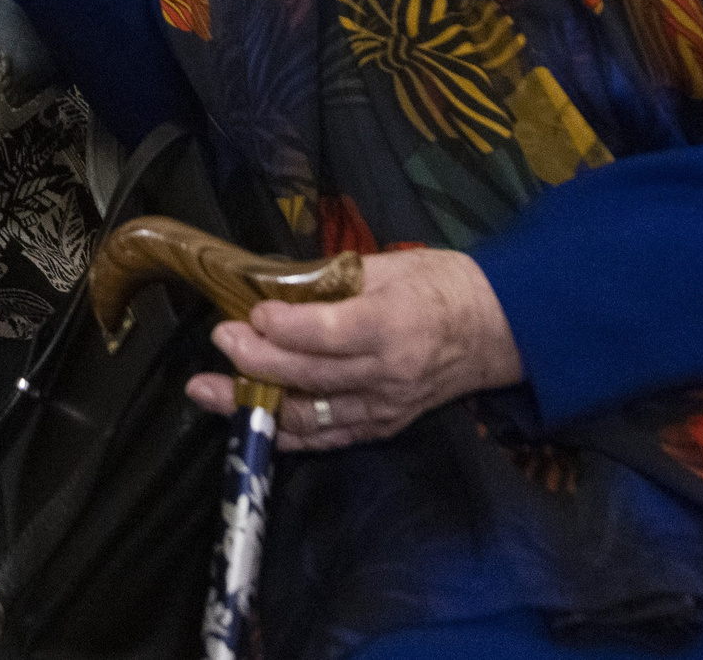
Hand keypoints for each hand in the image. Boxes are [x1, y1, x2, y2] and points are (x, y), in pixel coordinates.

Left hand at [184, 249, 523, 450]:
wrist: (496, 330)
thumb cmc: (440, 285)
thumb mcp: (389, 264)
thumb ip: (331, 279)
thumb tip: (270, 282)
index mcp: (393, 324)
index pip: (331, 332)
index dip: (286, 327)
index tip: (252, 312)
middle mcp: (388, 374)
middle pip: (312, 376)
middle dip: (257, 360)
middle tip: (220, 338)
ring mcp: (384, 407)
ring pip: (310, 416)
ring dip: (253, 406)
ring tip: (206, 390)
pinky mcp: (382, 427)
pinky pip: (326, 437)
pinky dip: (284, 431)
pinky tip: (246, 419)